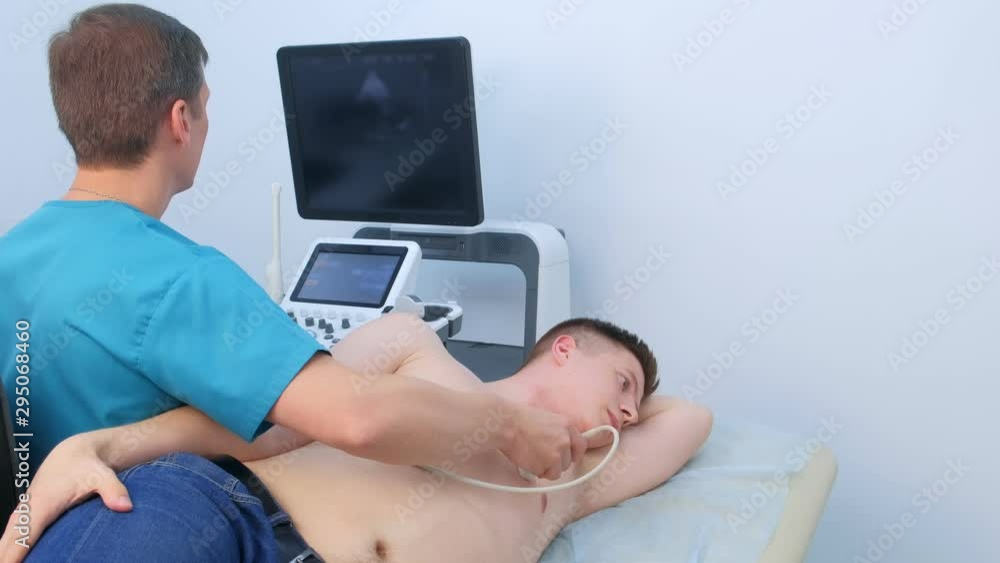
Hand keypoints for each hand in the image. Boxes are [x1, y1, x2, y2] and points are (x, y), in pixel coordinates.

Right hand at [0, 434, 132, 562]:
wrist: (73, 452)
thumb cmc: (86, 466)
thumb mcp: (102, 475)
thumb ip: (113, 491)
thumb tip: (126, 507)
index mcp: (43, 505)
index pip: (23, 536)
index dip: (14, 554)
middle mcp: (28, 510)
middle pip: (7, 542)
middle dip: (6, 558)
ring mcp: (24, 512)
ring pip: (5, 539)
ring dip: (6, 553)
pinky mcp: (25, 514)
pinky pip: (10, 535)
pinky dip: (8, 547)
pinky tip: (10, 559)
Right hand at [501, 403, 586, 480]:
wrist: (506, 424)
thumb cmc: (521, 420)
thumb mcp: (548, 419)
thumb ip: (559, 432)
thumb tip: (564, 446)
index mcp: (568, 425)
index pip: (581, 445)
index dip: (573, 453)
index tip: (567, 457)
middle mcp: (566, 439)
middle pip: (569, 461)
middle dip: (557, 462)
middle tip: (541, 456)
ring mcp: (558, 452)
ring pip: (558, 471)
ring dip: (547, 468)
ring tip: (532, 457)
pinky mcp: (548, 464)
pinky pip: (546, 475)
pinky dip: (538, 472)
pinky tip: (528, 461)